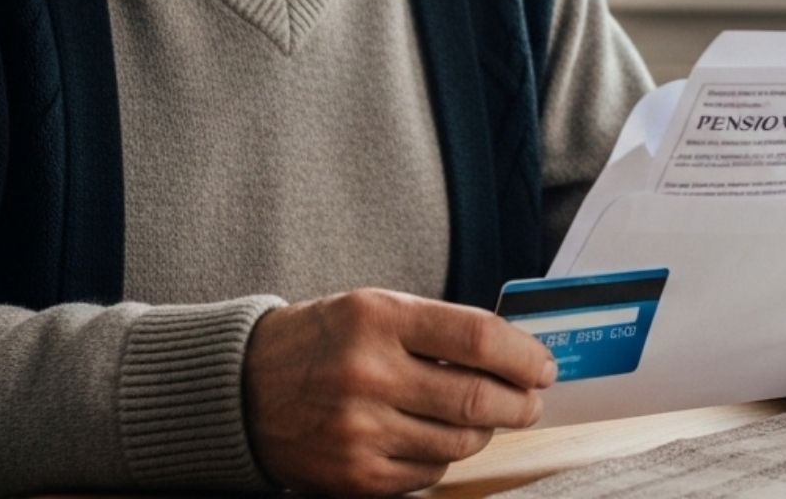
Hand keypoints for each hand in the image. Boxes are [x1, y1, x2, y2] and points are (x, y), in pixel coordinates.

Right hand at [243, 288, 556, 494]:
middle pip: (476, 399)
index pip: (477, 338)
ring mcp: (360, 430)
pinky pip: (428, 472)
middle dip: (519, 404)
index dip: (523, 356)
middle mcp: (369, 373)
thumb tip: (512, 356)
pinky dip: (443, 456)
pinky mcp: (355, 477)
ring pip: (459, 442)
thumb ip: (436, 328)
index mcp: (377, 317)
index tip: (542, 366)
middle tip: (530, 401)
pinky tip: (432, 437)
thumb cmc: (321, 342)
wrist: (243, 389)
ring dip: (483, 432)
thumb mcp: (372, 309)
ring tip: (481, 418)